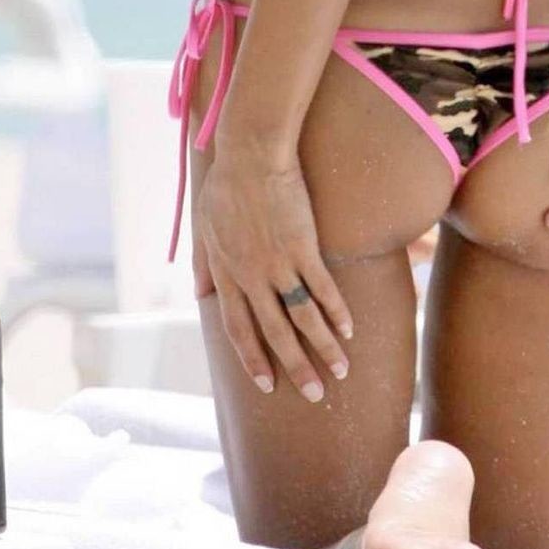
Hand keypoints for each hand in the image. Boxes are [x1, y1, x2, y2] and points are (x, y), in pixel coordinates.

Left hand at [196, 139, 354, 401]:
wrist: (250, 153)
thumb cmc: (225, 185)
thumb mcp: (204, 227)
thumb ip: (203, 265)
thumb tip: (199, 295)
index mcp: (227, 274)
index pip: (239, 328)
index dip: (253, 358)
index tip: (266, 383)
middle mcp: (251, 277)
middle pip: (274, 333)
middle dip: (293, 367)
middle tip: (312, 394)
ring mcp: (278, 263)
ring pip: (302, 318)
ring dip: (322, 348)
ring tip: (339, 372)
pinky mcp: (302, 246)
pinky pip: (322, 288)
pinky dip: (335, 311)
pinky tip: (348, 329)